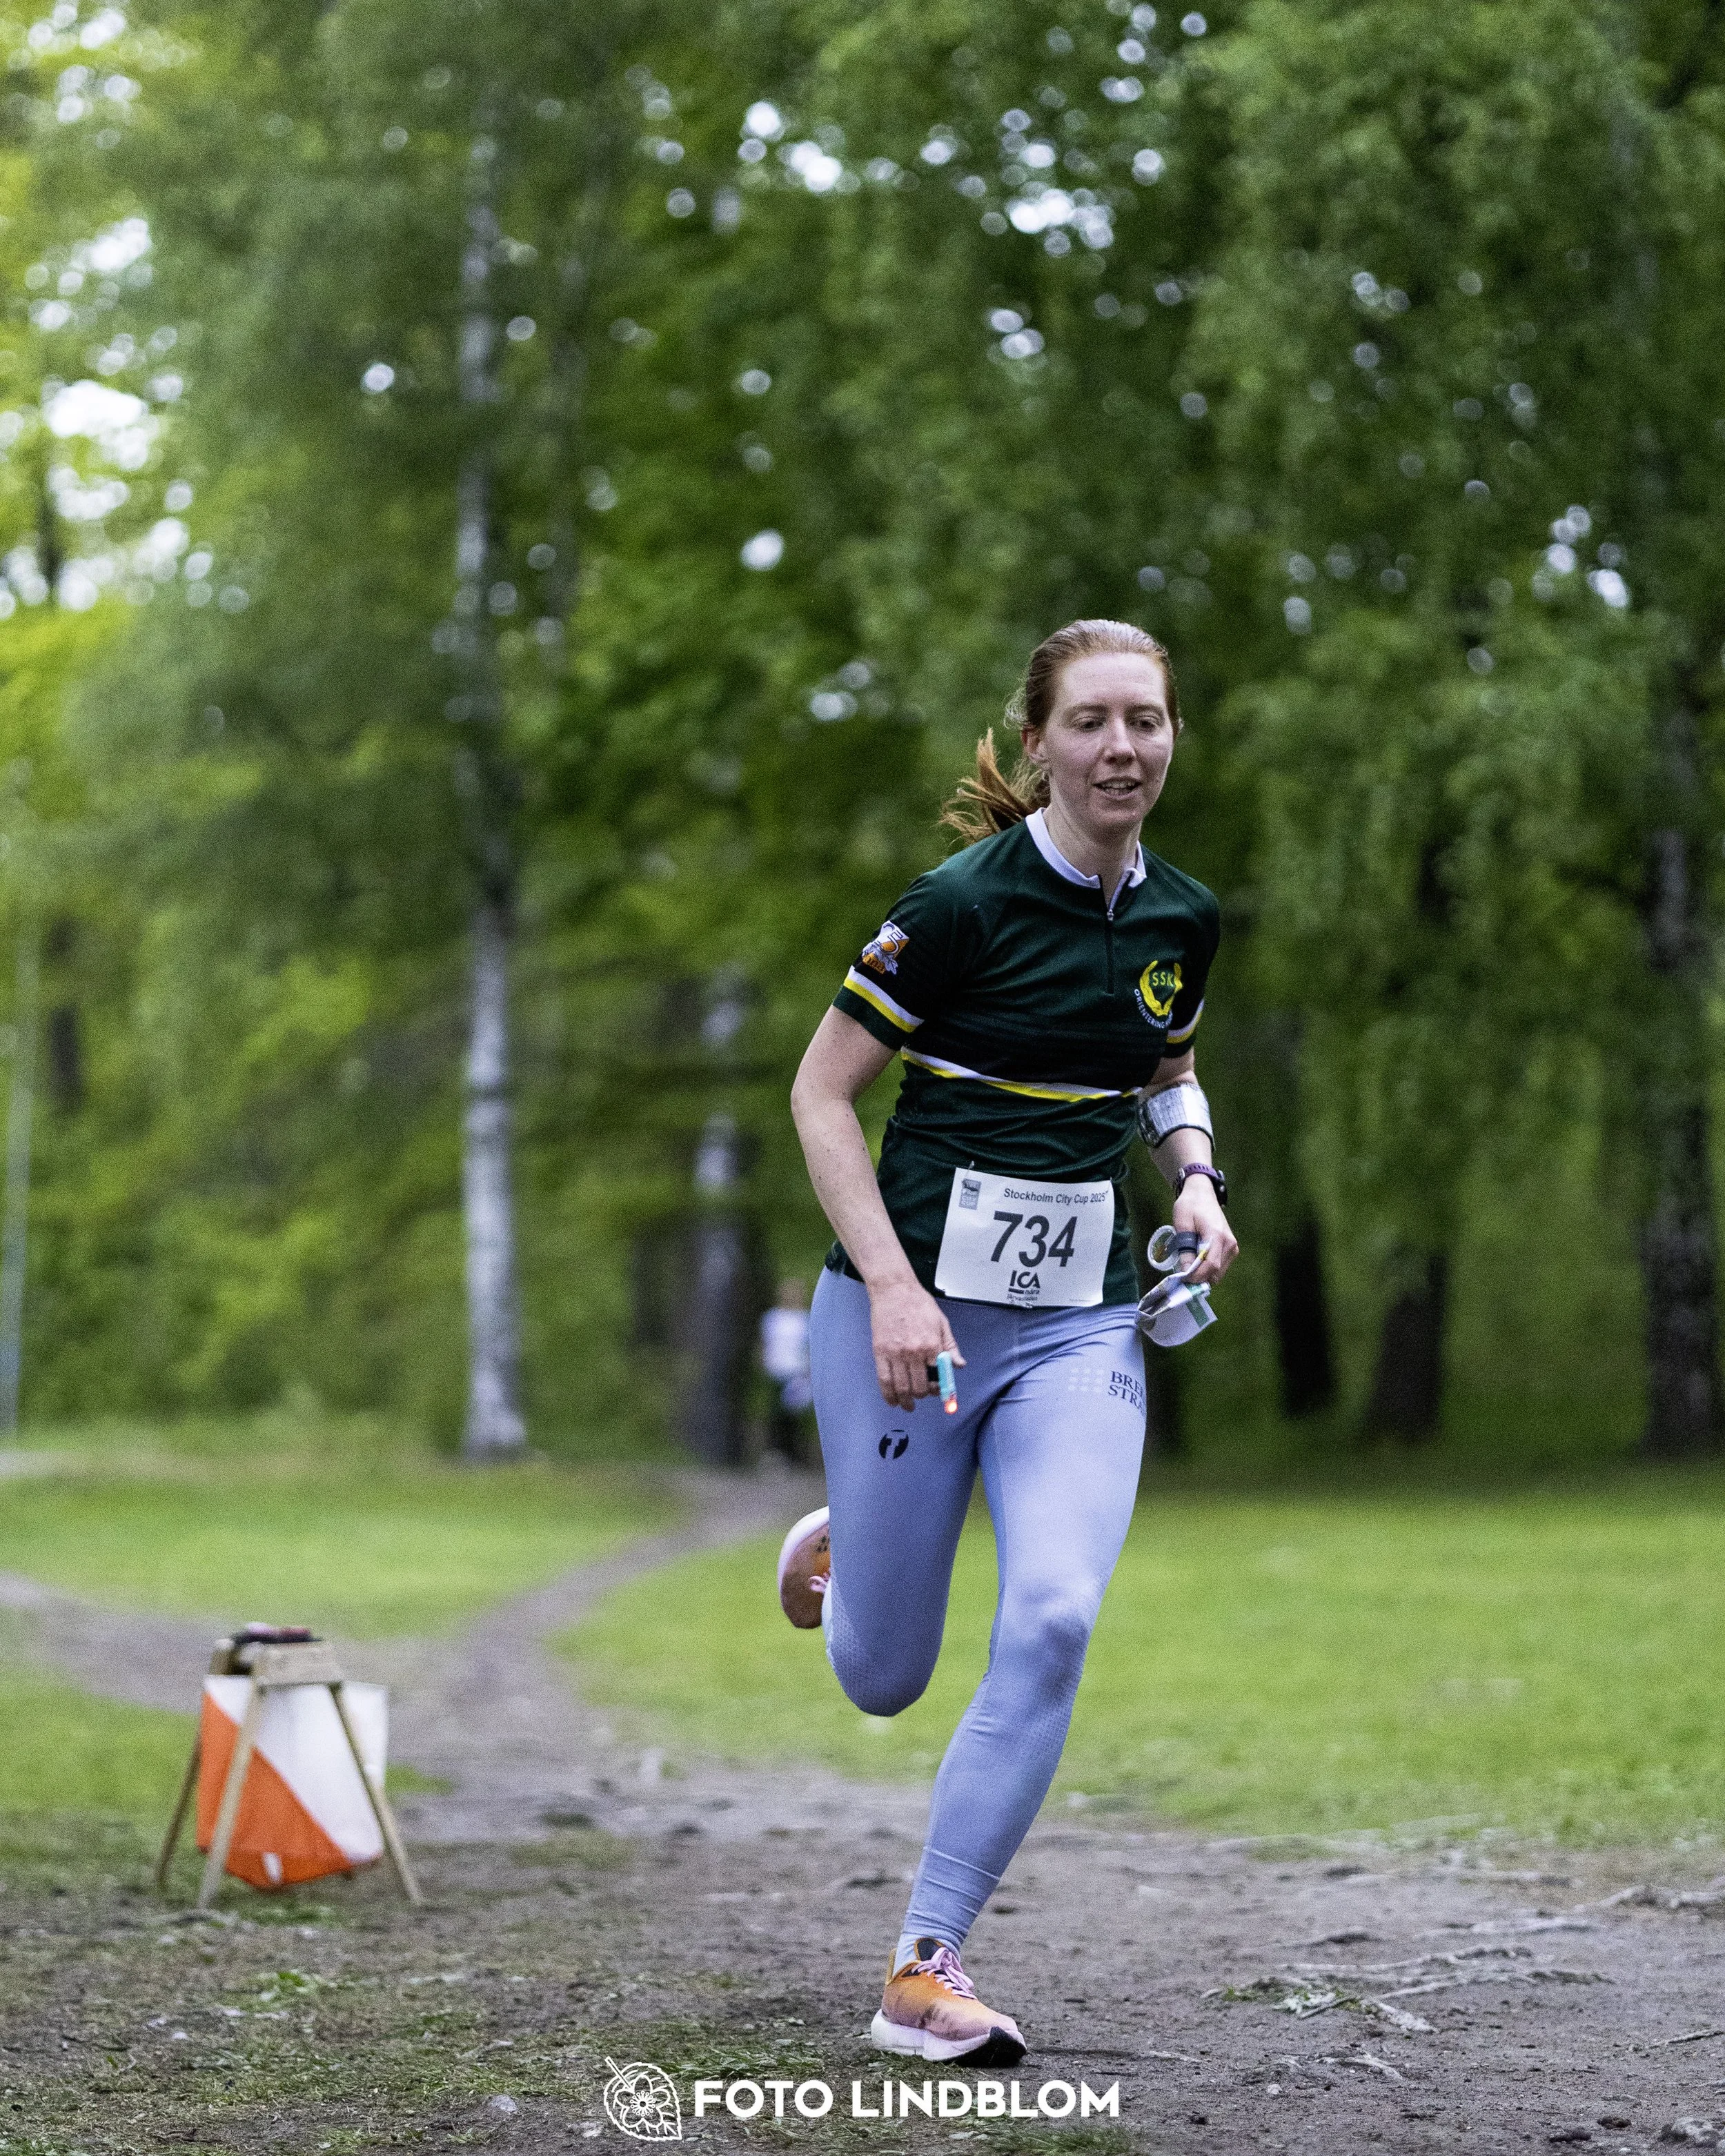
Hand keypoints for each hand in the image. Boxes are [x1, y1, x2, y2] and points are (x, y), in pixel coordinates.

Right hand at [867, 1275, 964, 1409]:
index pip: (939, 1376)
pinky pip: (884, 1380)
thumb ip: (950, 1346)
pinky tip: (892, 1401)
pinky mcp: (879, 1352)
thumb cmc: (918, 1303)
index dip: (941, 1388)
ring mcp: (895, 1353)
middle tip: (923, 1395)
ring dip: (906, 1401)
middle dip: (923, 1395)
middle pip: (919, 1386)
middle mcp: (914, 1351)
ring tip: (908, 1405)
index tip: (941, 1393)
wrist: (894, 1290)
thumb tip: (959, 1365)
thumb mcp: (941, 1322)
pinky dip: (888, 1394)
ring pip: (901, 1387)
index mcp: (931, 1344)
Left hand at [1172, 1181, 1237, 1285]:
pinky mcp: (1231, 1248)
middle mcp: (1229, 1243)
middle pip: (1216, 1272)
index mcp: (1216, 1235)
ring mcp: (1233, 1246)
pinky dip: (1208, 1268)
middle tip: (1182, 1274)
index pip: (1210, 1265)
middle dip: (1199, 1277)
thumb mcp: (1182, 1226)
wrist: (1202, 1193)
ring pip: (1219, 1272)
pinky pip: (1220, 1266)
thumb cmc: (1189, 1206)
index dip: (1196, 1276)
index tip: (1182, 1279)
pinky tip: (1197, 1259)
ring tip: (1188, 1263)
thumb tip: (1186, 1272)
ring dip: (1203, 1273)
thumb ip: (1185, 1250)